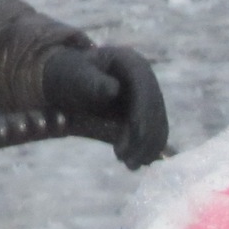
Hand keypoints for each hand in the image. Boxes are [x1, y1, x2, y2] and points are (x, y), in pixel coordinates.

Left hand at [42, 46, 168, 170]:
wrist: (71, 79)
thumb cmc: (71, 75)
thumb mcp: (76, 75)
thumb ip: (92, 82)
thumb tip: (113, 90)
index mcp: (131, 63)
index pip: (145, 90)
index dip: (143, 115)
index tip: (136, 136)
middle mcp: (145, 78)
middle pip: (154, 109)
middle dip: (145, 137)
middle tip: (130, 162)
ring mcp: (147, 95)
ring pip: (157, 123)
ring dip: (149, 146)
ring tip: (131, 165)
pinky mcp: (144, 111)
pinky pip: (153, 130)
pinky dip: (149, 146)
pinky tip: (140, 161)